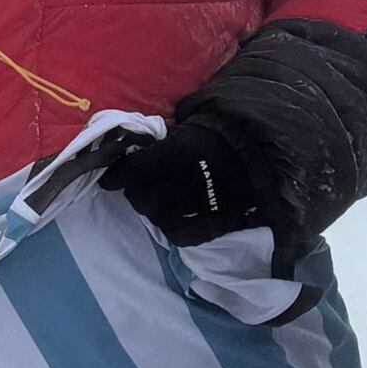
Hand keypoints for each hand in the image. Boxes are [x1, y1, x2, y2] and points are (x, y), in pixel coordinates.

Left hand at [101, 117, 277, 245]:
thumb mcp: (184, 132)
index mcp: (175, 153)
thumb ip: (156, 148)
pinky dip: (171, 229)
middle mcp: (182, 180)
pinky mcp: (211, 223)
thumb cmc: (213, 140)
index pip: (132, 170)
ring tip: (159, 203)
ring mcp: (197, 205)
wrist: (255, 154)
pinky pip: (178, 235)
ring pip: (156, 216)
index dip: (117, 176)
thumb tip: (125, 153)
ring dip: (152, 211)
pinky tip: (173, 220)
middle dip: (137, 193)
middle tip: (141, 189)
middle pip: (139, 197)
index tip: (110, 180)